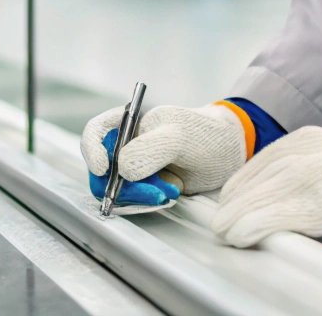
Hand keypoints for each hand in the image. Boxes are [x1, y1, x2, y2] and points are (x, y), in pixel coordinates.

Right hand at [81, 104, 247, 206]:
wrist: (229, 154)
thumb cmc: (206, 134)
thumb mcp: (179, 136)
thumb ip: (149, 149)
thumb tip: (122, 170)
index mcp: (128, 121)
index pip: (94, 133)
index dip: (92, 152)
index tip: (105, 170)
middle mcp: (125, 144)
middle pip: (102, 170)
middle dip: (124, 184)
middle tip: (154, 191)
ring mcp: (134, 167)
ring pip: (117, 189)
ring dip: (142, 194)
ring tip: (172, 189)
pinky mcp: (145, 186)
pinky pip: (134, 200)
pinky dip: (150, 199)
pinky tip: (172, 192)